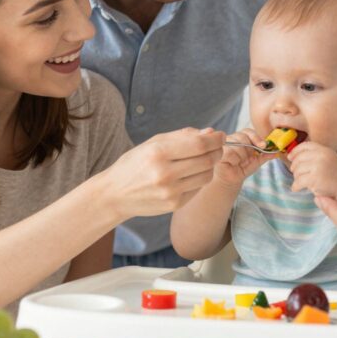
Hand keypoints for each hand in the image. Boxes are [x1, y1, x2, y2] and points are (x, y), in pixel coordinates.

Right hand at [106, 128, 225, 218]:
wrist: (115, 194)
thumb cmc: (135, 164)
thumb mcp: (153, 143)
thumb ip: (183, 136)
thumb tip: (211, 133)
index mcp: (158, 152)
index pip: (199, 144)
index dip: (215, 139)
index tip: (220, 136)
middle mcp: (165, 173)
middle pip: (207, 160)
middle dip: (217, 151)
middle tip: (217, 147)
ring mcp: (170, 191)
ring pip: (206, 175)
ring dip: (210, 166)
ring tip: (203, 160)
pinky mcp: (174, 204)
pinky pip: (198, 188)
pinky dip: (199, 179)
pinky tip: (190, 174)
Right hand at [214, 128, 276, 186]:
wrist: (231, 179)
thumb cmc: (242, 168)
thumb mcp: (256, 162)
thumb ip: (265, 156)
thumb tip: (276, 152)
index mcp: (242, 138)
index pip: (248, 131)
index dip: (256, 137)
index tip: (263, 146)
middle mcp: (232, 138)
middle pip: (243, 137)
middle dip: (249, 150)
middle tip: (248, 158)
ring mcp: (225, 144)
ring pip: (238, 145)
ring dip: (242, 157)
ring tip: (239, 162)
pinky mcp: (219, 152)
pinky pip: (231, 152)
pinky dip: (235, 159)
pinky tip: (233, 163)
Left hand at [287, 141, 336, 196]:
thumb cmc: (336, 176)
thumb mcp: (328, 159)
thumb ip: (315, 156)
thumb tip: (293, 156)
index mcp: (325, 150)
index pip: (306, 146)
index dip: (295, 151)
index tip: (290, 157)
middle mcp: (322, 156)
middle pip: (299, 158)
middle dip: (294, 166)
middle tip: (295, 173)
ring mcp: (318, 166)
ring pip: (297, 170)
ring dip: (296, 178)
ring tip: (301, 182)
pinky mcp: (314, 178)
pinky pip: (298, 181)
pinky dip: (295, 186)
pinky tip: (296, 188)